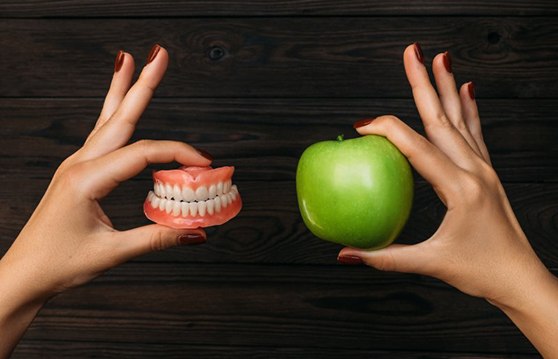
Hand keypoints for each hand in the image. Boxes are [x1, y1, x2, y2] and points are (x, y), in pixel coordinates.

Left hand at [0, 45, 210, 355]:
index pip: (143, 153)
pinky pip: (101, 135)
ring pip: (107, 120)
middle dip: (142, 84)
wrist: (25, 273)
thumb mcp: (112, 252)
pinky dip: (114, 113)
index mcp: (87, 179)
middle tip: (159, 55)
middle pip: (120, 116)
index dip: (178, 153)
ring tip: (132, 61)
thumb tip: (197, 232)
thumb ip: (157, 238)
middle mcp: (80, 164)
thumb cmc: (59, 263)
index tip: (205, 164)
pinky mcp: (80, 172)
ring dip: (123, 89)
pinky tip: (119, 104)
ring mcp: (77, 165)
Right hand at [338, 43, 557, 355]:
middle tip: (412, 52)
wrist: (522, 278)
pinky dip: (469, 109)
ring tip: (440, 59)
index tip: (361, 126)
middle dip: (423, 83)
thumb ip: (385, 258)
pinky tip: (468, 90)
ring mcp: (485, 169)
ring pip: (461, 119)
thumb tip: (345, 254)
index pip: (417, 147)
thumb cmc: (480, 272)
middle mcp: (475, 170)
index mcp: (460, 188)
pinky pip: (476, 133)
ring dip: (447, 87)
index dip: (387, 131)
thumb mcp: (431, 263)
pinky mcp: (488, 174)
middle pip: (441, 119)